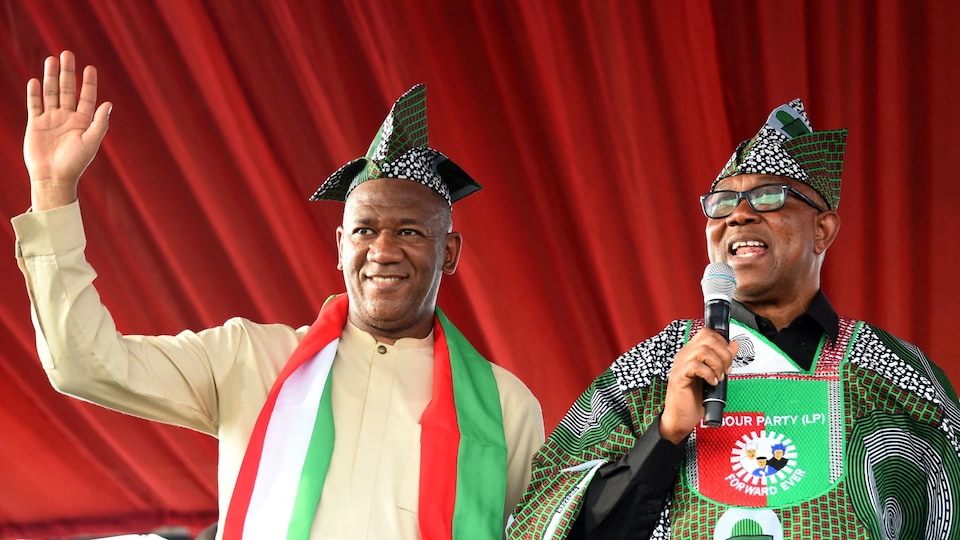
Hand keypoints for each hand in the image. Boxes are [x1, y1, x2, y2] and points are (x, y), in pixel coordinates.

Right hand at [24, 50, 111, 210]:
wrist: (53, 178)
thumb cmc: (75, 163)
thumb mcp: (90, 142)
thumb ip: (99, 123)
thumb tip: (109, 104)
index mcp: (83, 122)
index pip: (86, 97)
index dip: (88, 83)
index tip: (90, 68)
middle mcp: (67, 118)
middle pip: (67, 90)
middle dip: (67, 72)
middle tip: (67, 53)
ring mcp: (51, 119)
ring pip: (50, 93)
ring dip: (51, 77)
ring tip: (51, 59)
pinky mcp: (35, 124)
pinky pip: (34, 105)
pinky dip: (35, 93)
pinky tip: (36, 81)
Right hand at [659, 328, 738, 443]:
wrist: (680, 418)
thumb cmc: (693, 398)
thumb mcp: (713, 375)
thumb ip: (722, 359)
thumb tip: (734, 345)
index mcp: (692, 353)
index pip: (707, 333)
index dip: (722, 343)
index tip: (728, 359)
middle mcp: (685, 355)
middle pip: (707, 338)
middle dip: (723, 353)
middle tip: (726, 369)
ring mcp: (680, 365)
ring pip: (703, 350)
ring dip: (717, 364)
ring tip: (718, 377)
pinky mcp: (679, 377)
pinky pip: (695, 366)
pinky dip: (708, 374)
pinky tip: (712, 383)